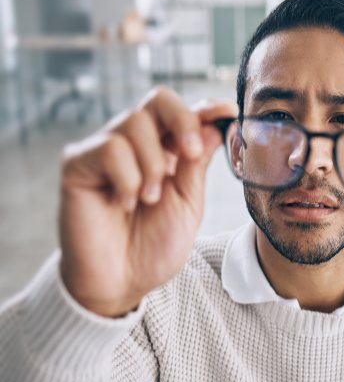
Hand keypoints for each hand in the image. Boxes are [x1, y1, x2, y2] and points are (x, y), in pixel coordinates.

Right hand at [58, 87, 236, 316]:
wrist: (121, 282)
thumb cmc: (153, 246)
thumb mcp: (188, 203)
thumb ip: (197, 165)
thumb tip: (215, 125)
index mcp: (166, 151)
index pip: (185, 112)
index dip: (207, 108)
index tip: (229, 112)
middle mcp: (135, 144)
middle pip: (158, 99)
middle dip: (182, 122)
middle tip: (190, 155)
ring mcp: (104, 150)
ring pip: (134, 122)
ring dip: (151, 165)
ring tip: (149, 200)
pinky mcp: (77, 163)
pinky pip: (110, 148)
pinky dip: (127, 179)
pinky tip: (124, 203)